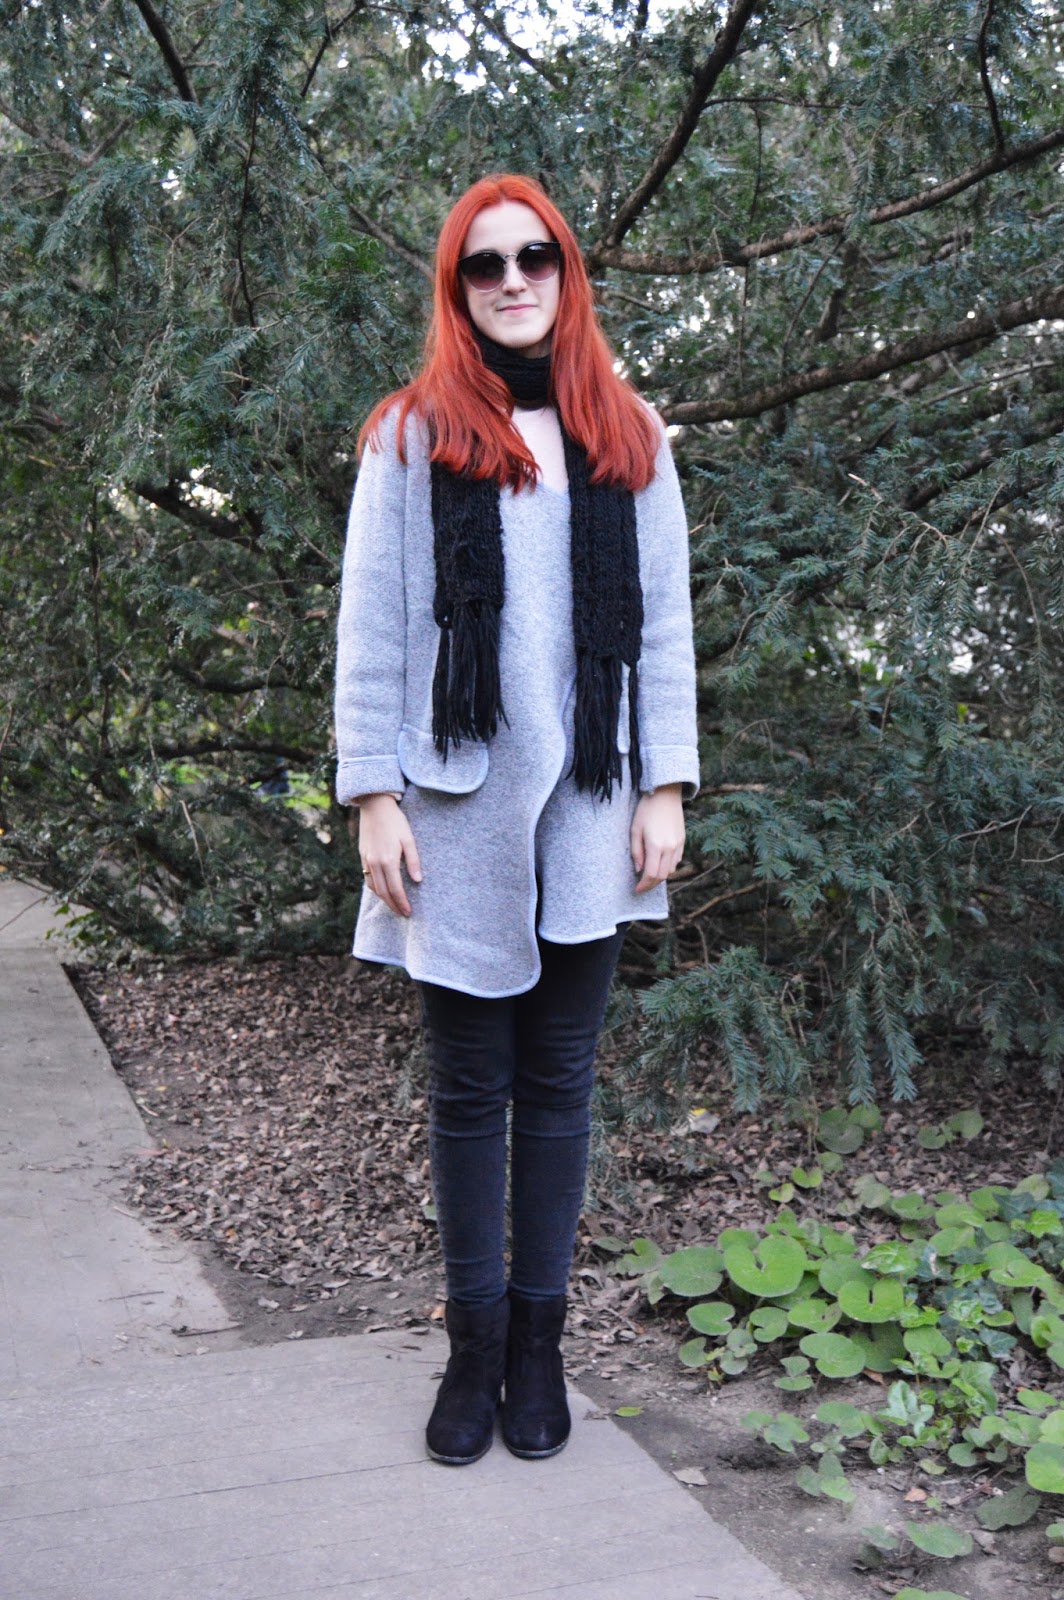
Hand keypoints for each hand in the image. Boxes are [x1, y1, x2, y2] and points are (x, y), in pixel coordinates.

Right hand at [356, 793, 421, 916]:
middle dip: (393, 905)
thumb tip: (418, 881)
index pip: (396, 889)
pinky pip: (367, 878)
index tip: (408, 912)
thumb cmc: (396, 821)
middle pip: (383, 892)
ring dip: (383, 899)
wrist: (375, 806)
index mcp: (388, 860)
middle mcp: (375, 863)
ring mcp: (367, 860)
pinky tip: (382, 891)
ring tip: (393, 905)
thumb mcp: (409, 838)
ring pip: (374, 887)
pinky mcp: (362, 855)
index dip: (402, 903)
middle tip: (402, 914)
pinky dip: (375, 888)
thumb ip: (414, 860)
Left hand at [630, 784, 684, 892]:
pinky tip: (659, 862)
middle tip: (641, 886)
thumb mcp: (635, 830)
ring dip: (660, 876)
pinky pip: (676, 860)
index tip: (636, 890)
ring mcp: (678, 844)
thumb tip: (639, 869)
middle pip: (662, 876)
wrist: (665, 794)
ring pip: (671, 870)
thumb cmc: (646, 810)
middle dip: (651, 884)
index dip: (644, 885)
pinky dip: (668, 866)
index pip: (651, 874)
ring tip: (649, 874)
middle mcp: (670, 847)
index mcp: (656, 845)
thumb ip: (636, 852)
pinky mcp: (683, 840)